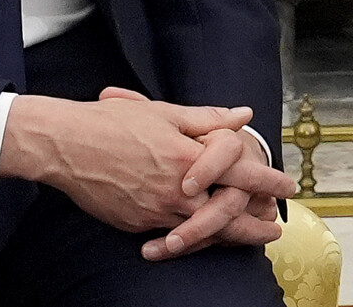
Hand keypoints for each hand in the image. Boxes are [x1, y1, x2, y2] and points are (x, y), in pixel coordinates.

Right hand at [0, 88, 260, 236]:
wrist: (65, 146)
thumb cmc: (113, 123)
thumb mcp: (165, 113)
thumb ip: (207, 119)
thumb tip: (242, 115)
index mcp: (189, 157)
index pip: (241, 172)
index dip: (268, 180)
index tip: (288, 185)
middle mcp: (177, 190)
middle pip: (227, 215)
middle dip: (255, 225)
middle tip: (274, 229)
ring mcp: (156, 212)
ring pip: (202, 232)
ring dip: (228, 236)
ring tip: (248, 239)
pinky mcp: (137, 225)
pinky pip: (172, 237)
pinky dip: (193, 239)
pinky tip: (205, 239)